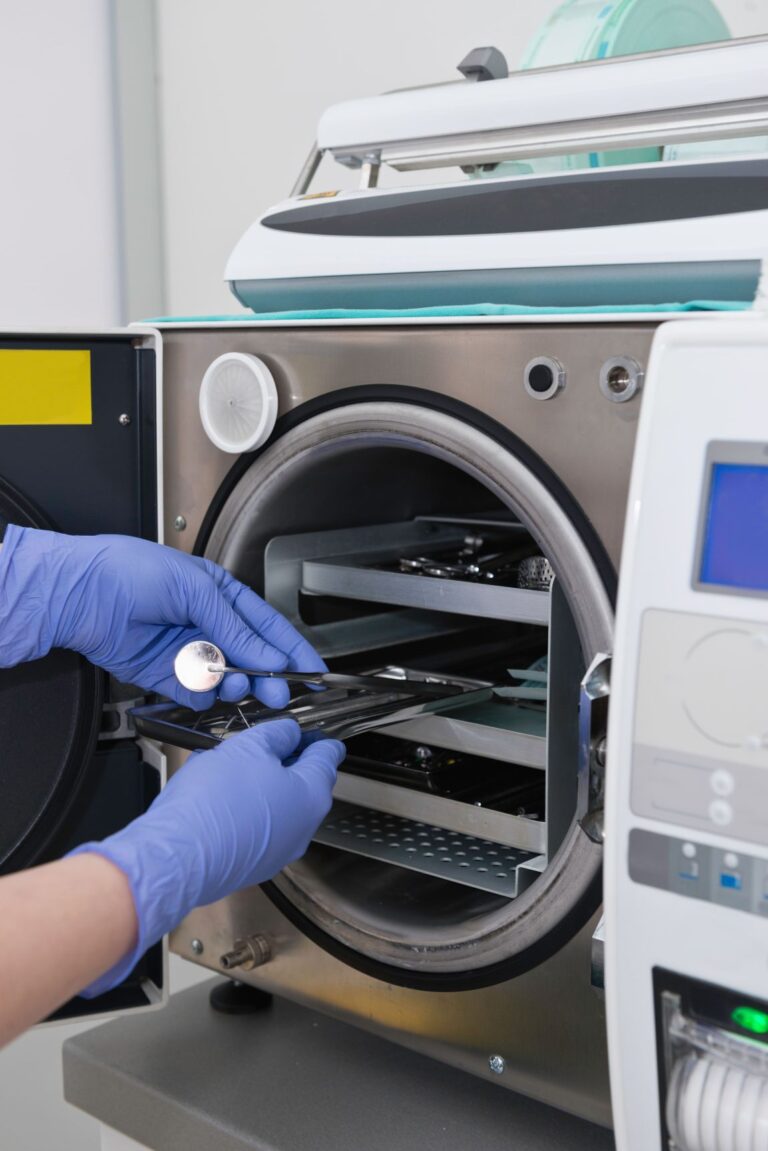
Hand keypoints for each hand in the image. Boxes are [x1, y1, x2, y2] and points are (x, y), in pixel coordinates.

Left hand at [0, 526, 324, 708]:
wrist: (80, 592)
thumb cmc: (131, 571)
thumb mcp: (196, 589)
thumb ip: (235, 627)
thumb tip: (269, 656)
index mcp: (223, 596)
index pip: (269, 627)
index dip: (294, 651)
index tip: (314, 674)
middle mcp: (209, 626)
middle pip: (253, 658)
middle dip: (270, 677)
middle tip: (280, 694)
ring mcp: (188, 652)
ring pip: (227, 679)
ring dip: (236, 684)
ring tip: (235, 684)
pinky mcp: (166, 676)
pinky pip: (195, 693)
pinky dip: (203, 694)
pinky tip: (205, 688)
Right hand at [70, 718, 344, 995]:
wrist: (177, 858)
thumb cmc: (214, 801)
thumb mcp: (248, 747)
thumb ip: (277, 735)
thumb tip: (289, 734)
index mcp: (312, 796)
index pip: (328, 757)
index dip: (317, 737)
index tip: (309, 731)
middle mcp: (303, 829)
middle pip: (304, 784)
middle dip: (284, 761)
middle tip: (259, 745)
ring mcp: (279, 851)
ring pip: (278, 807)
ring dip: (261, 785)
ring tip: (230, 770)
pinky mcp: (253, 865)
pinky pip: (257, 828)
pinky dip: (246, 811)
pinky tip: (218, 799)